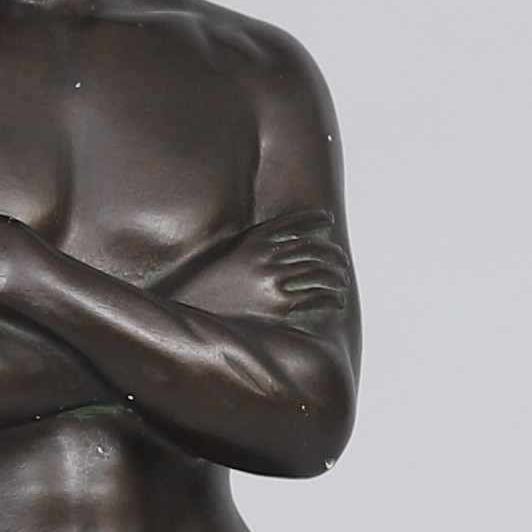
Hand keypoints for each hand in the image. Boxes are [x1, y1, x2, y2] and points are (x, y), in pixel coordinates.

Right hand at [174, 213, 353, 322]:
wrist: (189, 313)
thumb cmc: (207, 287)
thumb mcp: (228, 255)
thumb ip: (253, 246)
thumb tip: (276, 244)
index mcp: (254, 241)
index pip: (294, 223)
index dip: (314, 219)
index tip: (327, 218)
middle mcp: (266, 258)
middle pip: (313, 249)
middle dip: (333, 254)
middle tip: (342, 261)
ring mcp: (272, 283)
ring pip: (320, 272)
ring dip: (337, 277)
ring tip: (342, 282)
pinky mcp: (277, 308)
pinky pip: (316, 298)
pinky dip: (332, 297)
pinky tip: (337, 300)